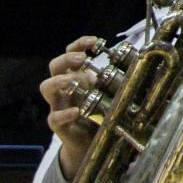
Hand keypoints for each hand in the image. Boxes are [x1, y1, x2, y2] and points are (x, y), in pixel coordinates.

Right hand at [38, 35, 103, 180]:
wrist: (90, 141)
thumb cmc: (98, 111)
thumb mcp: (107, 91)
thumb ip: (116, 78)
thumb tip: (137, 61)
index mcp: (77, 75)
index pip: (71, 53)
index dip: (80, 44)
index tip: (95, 41)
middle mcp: (64, 87)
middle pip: (55, 65)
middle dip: (67, 58)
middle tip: (82, 59)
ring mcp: (58, 104)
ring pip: (46, 87)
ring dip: (58, 81)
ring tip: (71, 81)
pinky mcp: (57, 124)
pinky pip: (54, 117)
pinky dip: (65, 114)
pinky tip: (77, 112)